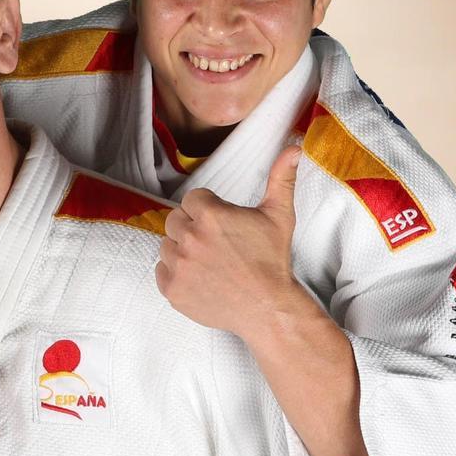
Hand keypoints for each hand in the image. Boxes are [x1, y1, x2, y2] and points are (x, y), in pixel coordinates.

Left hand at [155, 145, 301, 339]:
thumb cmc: (273, 261)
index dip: (207, 210)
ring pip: (166, 246)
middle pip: (175, 220)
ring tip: (208, 262)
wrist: (268, 308)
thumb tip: (295, 148)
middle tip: (215, 244)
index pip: (192, 200)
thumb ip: (281, 178)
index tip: (222, 225)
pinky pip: (161, 271)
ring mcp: (179, 266)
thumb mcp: (280, 216)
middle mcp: (190, 239)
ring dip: (182, 250)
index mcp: (211, 215)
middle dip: (191, 228)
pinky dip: (175, 274)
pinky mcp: (172, 289)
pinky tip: (199, 277)